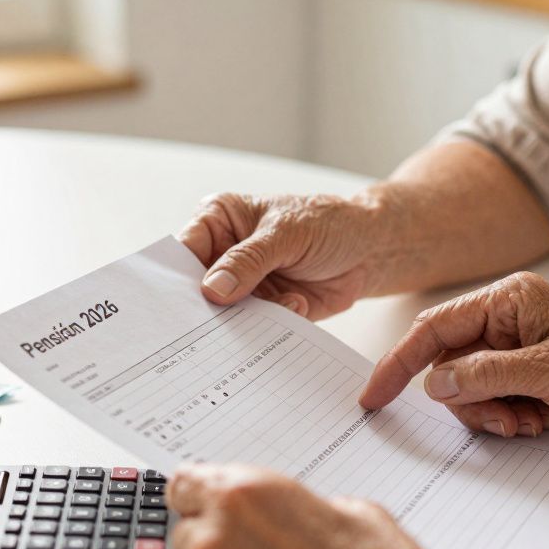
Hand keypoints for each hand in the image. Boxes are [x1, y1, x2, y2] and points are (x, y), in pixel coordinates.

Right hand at [178, 192, 387, 319]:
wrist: (370, 250)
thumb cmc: (328, 223)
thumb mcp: (287, 234)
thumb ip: (248, 261)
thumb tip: (212, 290)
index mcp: (219, 221)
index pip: (184, 250)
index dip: (177, 278)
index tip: (177, 303)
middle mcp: (225, 254)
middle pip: (198, 289)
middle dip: (206, 308)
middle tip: (211, 324)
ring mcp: (243, 285)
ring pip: (225, 314)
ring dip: (243, 321)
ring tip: (267, 311)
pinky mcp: (264, 310)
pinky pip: (255, 328)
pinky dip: (271, 325)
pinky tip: (296, 305)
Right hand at [359, 272, 548, 443]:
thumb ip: (485, 375)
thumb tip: (436, 383)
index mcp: (509, 301)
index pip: (435, 329)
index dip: (400, 363)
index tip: (375, 395)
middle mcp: (511, 325)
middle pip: (451, 368)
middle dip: (467, 401)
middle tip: (500, 419)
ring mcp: (523, 357)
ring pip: (473, 393)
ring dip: (492, 416)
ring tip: (530, 422)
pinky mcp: (537, 385)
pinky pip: (498, 407)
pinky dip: (510, 422)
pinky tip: (542, 423)